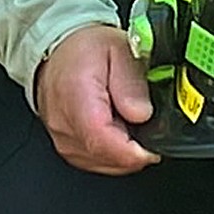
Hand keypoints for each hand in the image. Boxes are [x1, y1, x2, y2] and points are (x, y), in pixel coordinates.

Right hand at [35, 23, 157, 175]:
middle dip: (135, 147)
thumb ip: (132, 83)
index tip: (155, 143)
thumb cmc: (85, 49)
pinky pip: (97, 161)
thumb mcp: (120, 49)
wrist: (58, 51)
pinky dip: (112, 151)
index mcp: (77, 98)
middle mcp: (65, 125)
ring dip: (124, 150)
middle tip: (142, 120)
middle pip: (109, 157)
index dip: (135, 150)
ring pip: (105, 164)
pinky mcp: (67, 148)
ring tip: (125, 119)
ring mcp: (64, 140)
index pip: (104, 141)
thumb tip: (142, 114)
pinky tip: (116, 129)